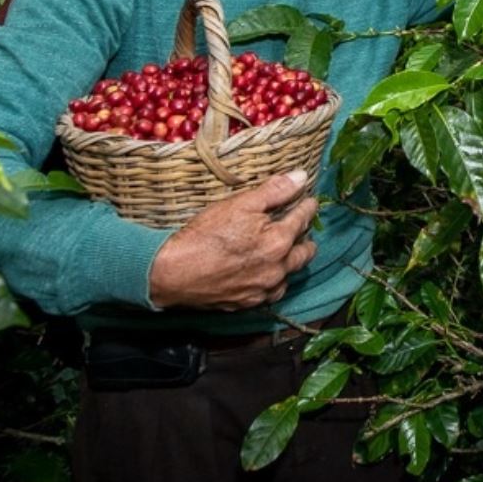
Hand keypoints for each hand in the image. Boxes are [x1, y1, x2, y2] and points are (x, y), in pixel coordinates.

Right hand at [148, 169, 319, 310]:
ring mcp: (263, 290)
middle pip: (305, 252)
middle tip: (301, 227)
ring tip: (286, 250)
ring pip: (290, 275)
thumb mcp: (240, 204)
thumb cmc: (204, 235)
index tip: (310, 201)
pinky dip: (274, 281)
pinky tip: (267, 273)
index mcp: (278, 242)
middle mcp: (276, 270)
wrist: (172, 273)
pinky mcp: (248, 304)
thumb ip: (275, 191)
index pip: (302, 219)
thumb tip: (301, 177)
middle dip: (306, 237)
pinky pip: (271, 292)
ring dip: (291, 262)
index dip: (307, 207)